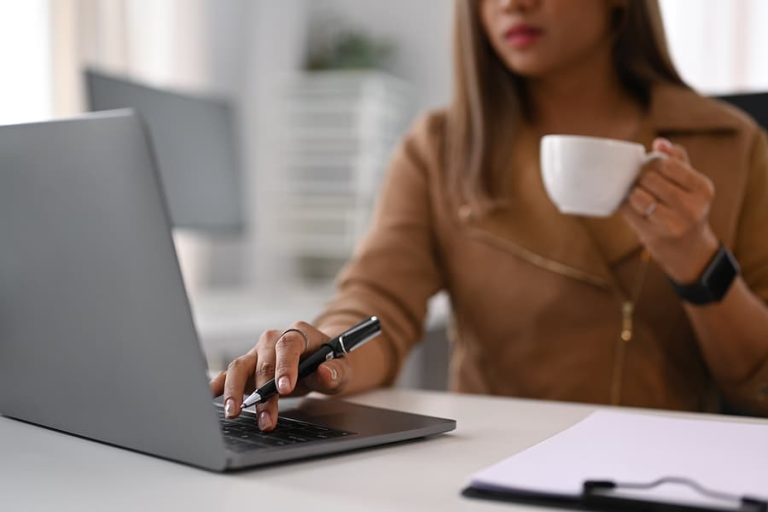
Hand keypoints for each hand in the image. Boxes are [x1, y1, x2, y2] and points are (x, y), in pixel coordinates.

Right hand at [208, 321, 350, 430]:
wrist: (321, 361)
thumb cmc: (330, 363)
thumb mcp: (342, 369)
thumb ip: (334, 372)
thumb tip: (325, 372)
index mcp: (299, 334)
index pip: (289, 345)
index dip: (285, 366)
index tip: (284, 389)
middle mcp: (274, 340)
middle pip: (264, 362)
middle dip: (264, 393)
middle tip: (266, 419)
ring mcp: (258, 352)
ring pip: (240, 366)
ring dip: (235, 391)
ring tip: (234, 413)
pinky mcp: (247, 367)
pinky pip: (229, 373)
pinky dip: (219, 384)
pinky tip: (211, 396)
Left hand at [620, 138, 718, 282]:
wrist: (691, 253)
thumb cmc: (688, 211)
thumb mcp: (692, 186)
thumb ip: (678, 161)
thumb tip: (658, 142)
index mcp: (703, 188)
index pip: (667, 164)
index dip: (650, 162)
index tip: (647, 167)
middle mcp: (691, 206)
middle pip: (650, 178)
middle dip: (638, 177)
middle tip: (637, 181)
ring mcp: (672, 223)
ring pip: (637, 194)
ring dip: (630, 192)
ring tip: (634, 193)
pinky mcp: (653, 236)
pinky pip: (628, 211)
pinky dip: (624, 205)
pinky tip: (628, 205)